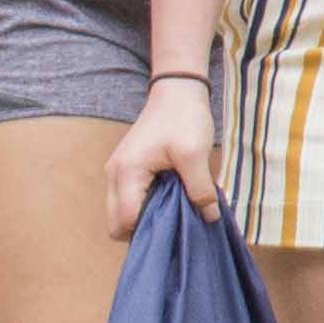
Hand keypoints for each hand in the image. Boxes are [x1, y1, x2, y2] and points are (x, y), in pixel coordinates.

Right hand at [108, 78, 215, 233]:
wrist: (176, 90)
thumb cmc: (184, 118)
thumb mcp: (196, 154)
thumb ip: (201, 189)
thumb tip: (209, 218)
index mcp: (126, 173)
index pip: (124, 221)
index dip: (148, 232)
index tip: (175, 231)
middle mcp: (114, 175)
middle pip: (116, 223)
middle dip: (143, 229)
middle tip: (175, 223)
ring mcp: (117, 171)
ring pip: (121, 212)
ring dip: (145, 217)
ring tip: (175, 209)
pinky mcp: (126, 169)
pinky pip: (129, 199)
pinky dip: (145, 205)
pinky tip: (170, 198)